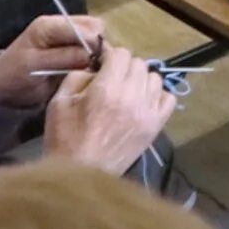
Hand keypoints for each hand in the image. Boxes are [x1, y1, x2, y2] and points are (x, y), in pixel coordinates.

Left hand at [0, 13, 105, 108]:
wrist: (3, 86)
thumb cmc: (15, 75)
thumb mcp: (36, 66)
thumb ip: (63, 58)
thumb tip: (91, 56)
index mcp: (49, 25)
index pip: (84, 27)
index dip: (94, 45)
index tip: (97, 65)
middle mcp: (61, 25)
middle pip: (95, 27)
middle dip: (99, 47)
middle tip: (96, 68)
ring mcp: (68, 35)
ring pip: (97, 36)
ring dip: (98, 52)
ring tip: (92, 71)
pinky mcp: (72, 46)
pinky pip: (92, 47)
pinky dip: (94, 57)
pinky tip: (88, 71)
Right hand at [40, 53, 174, 171]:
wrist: (80, 174)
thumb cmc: (65, 138)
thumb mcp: (59, 101)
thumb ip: (78, 76)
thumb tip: (96, 67)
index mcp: (107, 88)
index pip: (120, 53)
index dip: (109, 56)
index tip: (101, 65)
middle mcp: (132, 96)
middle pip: (138, 64)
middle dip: (124, 67)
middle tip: (112, 80)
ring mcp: (148, 112)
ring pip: (155, 78)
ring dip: (141, 80)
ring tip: (127, 91)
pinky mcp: (156, 127)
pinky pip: (169, 99)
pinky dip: (158, 96)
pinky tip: (143, 103)